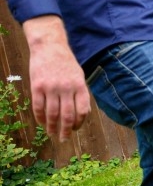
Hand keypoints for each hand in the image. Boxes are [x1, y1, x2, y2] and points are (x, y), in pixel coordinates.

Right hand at [24, 16, 90, 140]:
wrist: (50, 47)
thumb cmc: (66, 63)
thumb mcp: (79, 76)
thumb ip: (80, 93)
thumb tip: (82, 114)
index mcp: (80, 86)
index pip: (82, 110)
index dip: (79, 123)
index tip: (75, 129)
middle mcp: (66, 88)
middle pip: (67, 116)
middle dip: (66, 130)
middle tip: (64, 139)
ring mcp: (51, 87)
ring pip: (52, 114)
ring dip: (52, 127)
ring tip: (52, 133)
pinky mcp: (37, 86)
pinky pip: (38, 107)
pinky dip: (40, 118)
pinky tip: (42, 123)